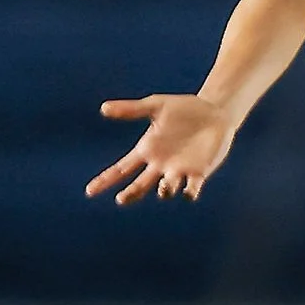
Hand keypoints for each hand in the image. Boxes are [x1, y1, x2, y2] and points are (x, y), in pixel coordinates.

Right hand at [85, 95, 237, 204]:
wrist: (214, 111)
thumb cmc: (184, 108)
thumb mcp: (156, 105)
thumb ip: (131, 109)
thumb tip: (104, 108)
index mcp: (147, 150)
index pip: (121, 169)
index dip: (105, 180)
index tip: (89, 191)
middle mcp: (160, 164)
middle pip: (140, 184)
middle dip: (131, 193)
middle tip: (121, 198)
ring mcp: (179, 169)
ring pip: (165, 188)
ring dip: (163, 190)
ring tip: (162, 187)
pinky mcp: (199, 171)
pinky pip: (192, 187)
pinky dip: (189, 192)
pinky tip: (187, 193)